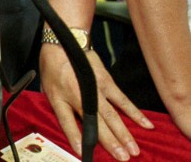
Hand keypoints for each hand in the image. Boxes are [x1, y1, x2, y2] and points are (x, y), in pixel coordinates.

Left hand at [40, 45, 152, 159]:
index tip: (83, 151)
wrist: (64, 42)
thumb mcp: (46, 87)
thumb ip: (57, 107)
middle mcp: (79, 95)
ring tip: (133, 150)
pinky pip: (123, 101)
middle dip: (109, 142)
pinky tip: (145, 125)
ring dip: (124, 134)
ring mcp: (95, 89)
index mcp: (60, 98)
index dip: (75, 137)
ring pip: (112, 115)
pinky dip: (135, 113)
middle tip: (122, 158)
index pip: (67, 122)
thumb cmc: (53, 66)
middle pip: (96, 123)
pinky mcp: (107, 82)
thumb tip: (67, 125)